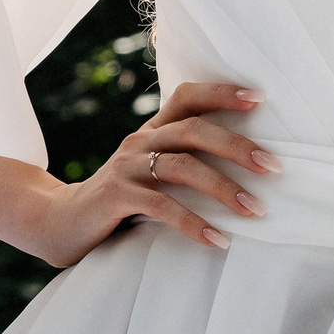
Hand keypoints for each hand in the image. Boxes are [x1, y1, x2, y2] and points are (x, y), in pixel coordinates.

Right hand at [35, 81, 279, 267]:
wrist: (58, 222)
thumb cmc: (118, 201)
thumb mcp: (149, 174)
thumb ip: (182, 163)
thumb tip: (246, 168)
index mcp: (151, 130)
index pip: (187, 96)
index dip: (222, 93)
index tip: (261, 98)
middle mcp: (140, 141)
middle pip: (195, 130)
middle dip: (238, 146)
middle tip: (275, 167)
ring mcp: (126, 167)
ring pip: (183, 167)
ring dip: (224, 188)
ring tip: (255, 210)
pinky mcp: (116, 197)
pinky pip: (162, 207)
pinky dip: (193, 223)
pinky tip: (218, 240)